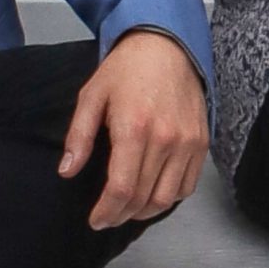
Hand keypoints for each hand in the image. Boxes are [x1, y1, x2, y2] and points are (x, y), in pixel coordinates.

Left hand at [58, 31, 207, 229]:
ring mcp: (187, 143)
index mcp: (134, 129)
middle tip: (107, 218)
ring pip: (167, 197)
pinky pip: (187, 185)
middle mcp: (165, 139)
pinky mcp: (201, 143)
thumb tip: (67, 171)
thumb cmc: (126, 70)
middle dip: (121, 215)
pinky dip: (169, 198)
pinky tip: (152, 196)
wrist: (166, 47)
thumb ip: (79, 137)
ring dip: (145, 212)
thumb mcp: (91, 96)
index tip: (96, 220)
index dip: (107, 211)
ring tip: (127, 211)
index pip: (122, 188)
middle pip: (143, 198)